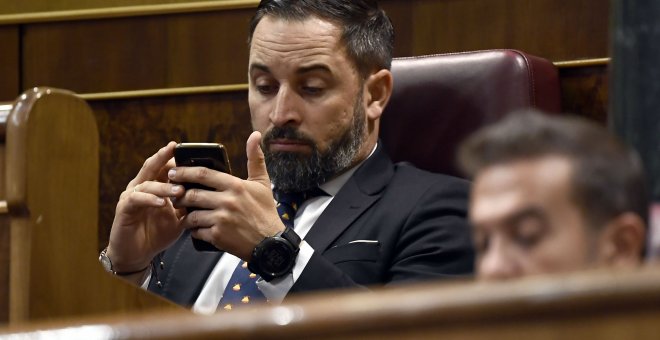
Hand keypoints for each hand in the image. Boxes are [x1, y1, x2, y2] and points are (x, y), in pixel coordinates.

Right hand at [107, 142, 186, 272]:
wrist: (137, 254)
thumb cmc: (157, 233)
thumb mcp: (177, 217)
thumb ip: (187, 204)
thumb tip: (207, 194)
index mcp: (154, 186)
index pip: (164, 167)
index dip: (174, 158)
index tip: (187, 150)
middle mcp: (141, 187)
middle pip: (152, 167)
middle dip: (163, 157)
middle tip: (174, 149)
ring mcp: (131, 196)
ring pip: (147, 184)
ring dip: (164, 186)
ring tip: (180, 190)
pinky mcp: (124, 209)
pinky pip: (137, 199)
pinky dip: (150, 200)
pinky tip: (162, 203)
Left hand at [170, 131, 285, 259]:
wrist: (271, 244)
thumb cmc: (266, 212)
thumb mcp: (262, 183)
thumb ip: (255, 158)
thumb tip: (255, 135)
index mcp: (236, 186)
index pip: (203, 174)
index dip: (184, 172)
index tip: (173, 172)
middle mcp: (227, 201)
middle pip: (193, 194)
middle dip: (180, 195)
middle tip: (174, 195)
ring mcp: (222, 219)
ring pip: (192, 214)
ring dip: (185, 215)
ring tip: (184, 213)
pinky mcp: (218, 236)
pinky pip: (196, 232)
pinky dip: (194, 231)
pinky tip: (196, 229)